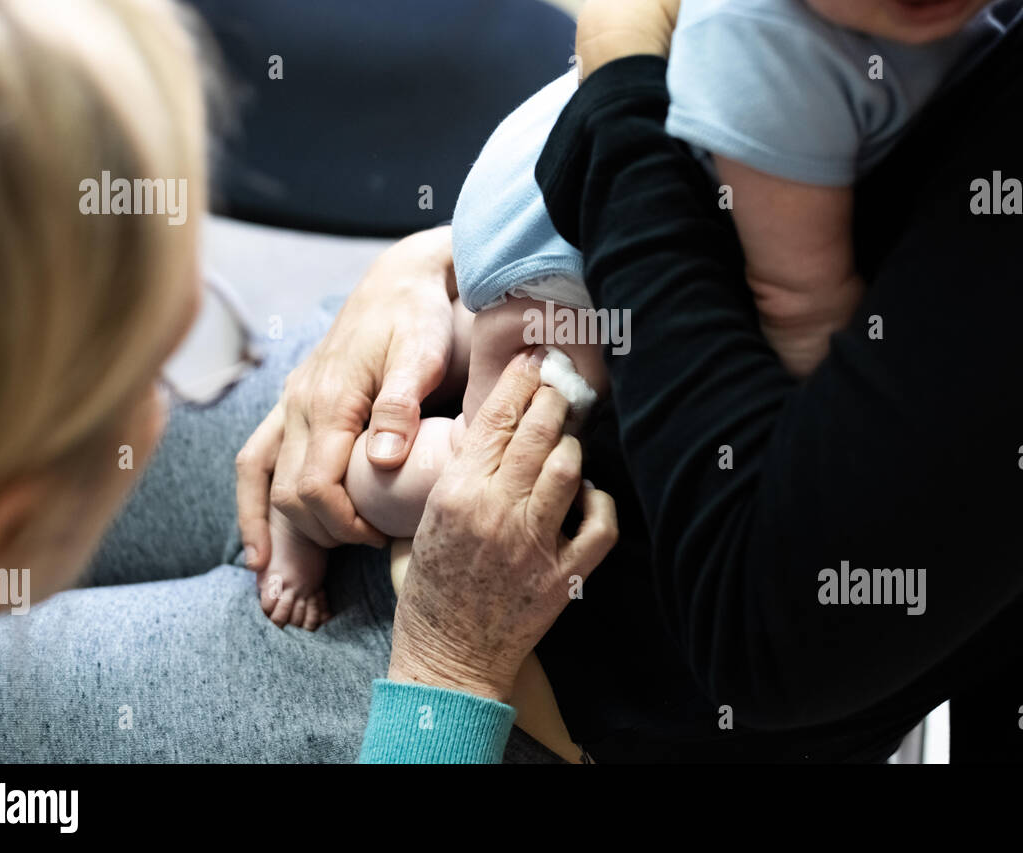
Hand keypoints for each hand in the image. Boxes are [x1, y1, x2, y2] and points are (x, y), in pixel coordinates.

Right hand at [237, 227, 458, 565]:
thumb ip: (400, 407)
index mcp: (329, 399)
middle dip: (314, 534)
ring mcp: (290, 403)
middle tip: (358, 550)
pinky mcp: (292, 403)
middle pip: (287, 491)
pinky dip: (252, 499)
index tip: (378, 539)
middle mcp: (299, 404)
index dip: (343, 523)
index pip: (316, 485)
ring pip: (259, 476)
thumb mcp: (421, 355)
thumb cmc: (417, 317)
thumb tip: (382, 461)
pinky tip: (258, 536)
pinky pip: (255, 457)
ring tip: (277, 571)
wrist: (400, 280)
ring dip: (270, 525)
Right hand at [388, 351, 617, 702]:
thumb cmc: (429, 593)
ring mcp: (534, 544)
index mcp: (456, 494)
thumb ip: (452, 479)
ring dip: (571, 446)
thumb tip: (483, 436)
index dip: (519, 382)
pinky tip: (588, 494)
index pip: (496, 419)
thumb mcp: (421, 524)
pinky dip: (600, 501)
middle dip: (553, 400)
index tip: (532, 361)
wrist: (447, 661)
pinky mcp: (564, 575)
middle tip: (559, 385)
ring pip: (569, 468)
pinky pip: (600, 524)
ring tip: (567, 438)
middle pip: (538, 433)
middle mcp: (497, 511)